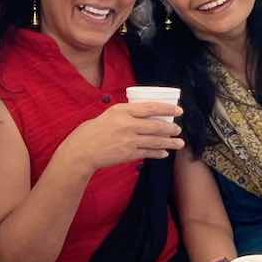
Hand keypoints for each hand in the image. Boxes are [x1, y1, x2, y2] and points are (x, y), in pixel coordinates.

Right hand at [57, 102, 184, 174]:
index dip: (167, 108)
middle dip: (170, 128)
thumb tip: (146, 113)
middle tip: (178, 129)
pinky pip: (148, 153)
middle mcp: (127, 124)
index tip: (179, 110)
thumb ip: (127, 113)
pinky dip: (158, 153)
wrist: (82, 150)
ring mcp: (129, 140)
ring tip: (179, 143)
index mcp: (122, 110)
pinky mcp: (128, 154)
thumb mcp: (110, 114)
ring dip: (169, 142)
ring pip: (155, 141)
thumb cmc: (94, 130)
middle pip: (156, 125)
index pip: (150, 107)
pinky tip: (164, 153)